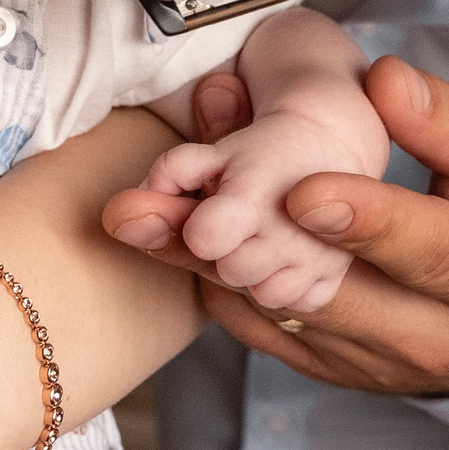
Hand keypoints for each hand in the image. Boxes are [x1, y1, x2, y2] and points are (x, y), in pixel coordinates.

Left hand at [104, 56, 448, 395]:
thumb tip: (386, 82)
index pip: (425, 249)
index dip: (363, 220)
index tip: (302, 192)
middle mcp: (427, 338)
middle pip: (329, 293)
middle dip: (251, 245)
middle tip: (183, 203)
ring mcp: (372, 363)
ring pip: (279, 314)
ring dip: (208, 262)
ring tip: (143, 214)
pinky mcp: (330, 371)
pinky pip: (259, 331)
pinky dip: (211, 282)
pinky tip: (165, 236)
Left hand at [136, 105, 386, 314]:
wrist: (328, 144)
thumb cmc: (255, 153)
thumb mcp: (206, 158)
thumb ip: (163, 183)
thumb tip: (115, 217)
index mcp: (252, 197)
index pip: (204, 238)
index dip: (197, 231)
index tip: (206, 218)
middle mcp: (288, 233)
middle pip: (229, 272)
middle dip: (226, 250)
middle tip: (238, 222)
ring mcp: (316, 259)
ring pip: (262, 295)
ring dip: (255, 271)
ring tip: (261, 237)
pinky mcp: (332, 278)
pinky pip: (292, 305)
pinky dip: (285, 285)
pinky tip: (283, 255)